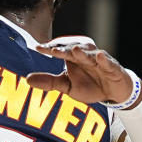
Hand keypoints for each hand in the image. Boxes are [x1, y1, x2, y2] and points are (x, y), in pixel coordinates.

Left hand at [27, 41, 141, 106]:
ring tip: (74, 49)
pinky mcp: (113, 67)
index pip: (59, 51)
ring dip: (82, 51)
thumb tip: (27, 79)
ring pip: (90, 54)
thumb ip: (49, 82)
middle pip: (73, 49)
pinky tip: (100, 56)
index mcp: (73, 58)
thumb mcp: (67, 86)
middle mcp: (85, 56)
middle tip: (52, 49)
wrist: (114, 93)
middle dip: (64, 49)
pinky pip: (108, 62)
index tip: (37, 48)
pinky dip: (104, 59)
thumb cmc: (90, 85)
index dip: (49, 49)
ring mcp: (99, 60)